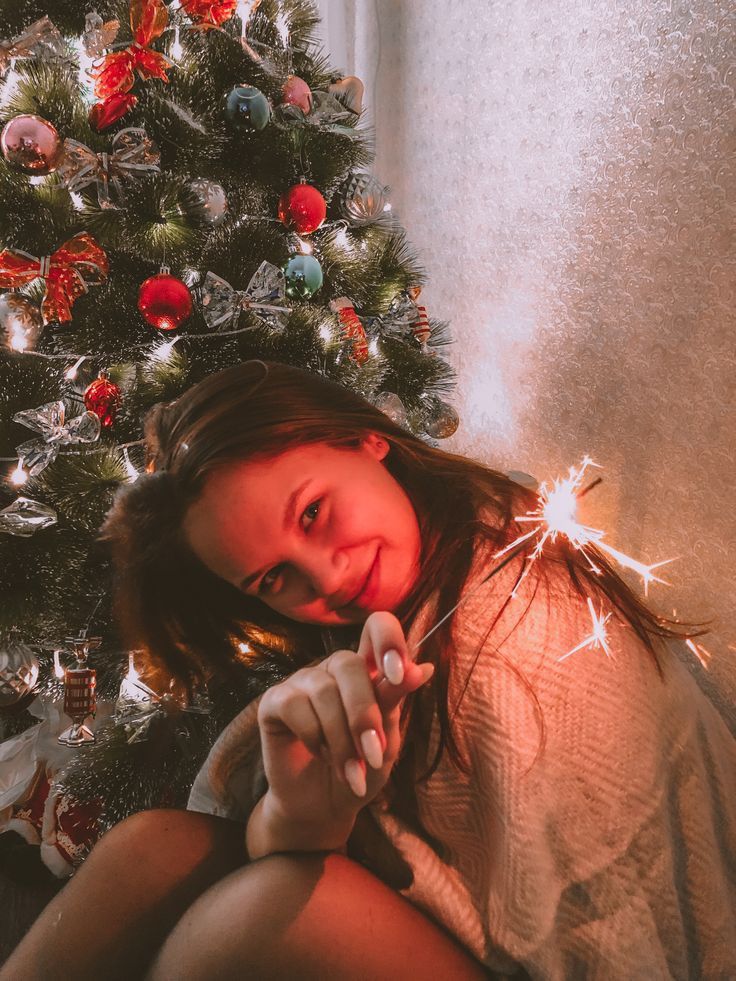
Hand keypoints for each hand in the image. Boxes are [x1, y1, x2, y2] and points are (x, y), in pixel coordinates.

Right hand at [255, 611, 432, 849]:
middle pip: (348, 663)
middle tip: (374, 754)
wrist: (326, 807)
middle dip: (364, 713)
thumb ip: (394, 701)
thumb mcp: (386, 740)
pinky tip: (321, 755)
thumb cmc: (362, 768)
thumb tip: (423, 669)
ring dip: (342, 739)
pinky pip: (295, 706)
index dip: (389, 640)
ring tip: (351, 771)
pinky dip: (314, 737)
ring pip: (323, 690)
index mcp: (368, 669)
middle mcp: (334, 669)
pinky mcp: (274, 702)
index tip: (400, 674)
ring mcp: (302, 682)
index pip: (377, 626)